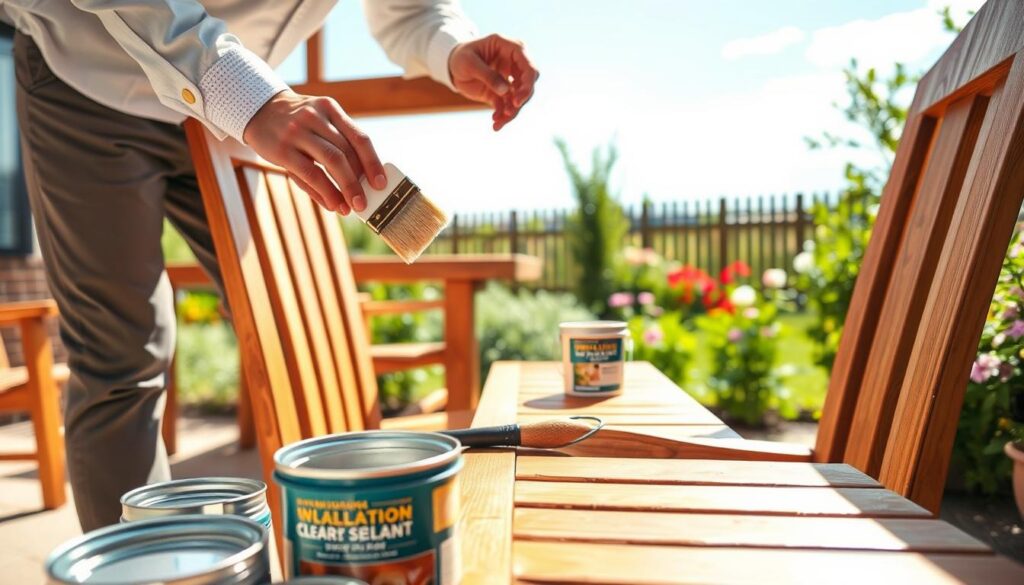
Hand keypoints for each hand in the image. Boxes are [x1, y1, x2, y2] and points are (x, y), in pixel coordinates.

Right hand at [243, 90, 385, 213]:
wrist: (258, 110)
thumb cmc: (297, 124)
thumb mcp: (319, 123)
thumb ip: (338, 146)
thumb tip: (359, 185)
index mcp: (330, 109)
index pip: (359, 137)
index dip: (373, 163)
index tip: (381, 184)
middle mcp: (315, 117)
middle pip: (346, 152)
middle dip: (358, 181)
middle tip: (365, 203)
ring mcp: (297, 131)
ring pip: (331, 161)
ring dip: (345, 187)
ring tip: (352, 207)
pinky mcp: (282, 149)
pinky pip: (309, 173)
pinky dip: (325, 191)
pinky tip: (333, 204)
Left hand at [449, 34, 538, 130]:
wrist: (452, 66)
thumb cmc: (461, 57)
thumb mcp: (469, 63)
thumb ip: (487, 75)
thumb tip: (505, 91)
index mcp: (510, 48)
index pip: (529, 66)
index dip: (527, 84)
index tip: (517, 100)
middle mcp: (514, 63)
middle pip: (528, 83)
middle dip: (522, 100)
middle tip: (509, 113)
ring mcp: (510, 79)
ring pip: (519, 98)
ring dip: (512, 112)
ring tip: (498, 123)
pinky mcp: (503, 93)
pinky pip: (508, 106)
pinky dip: (503, 116)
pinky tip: (495, 124)